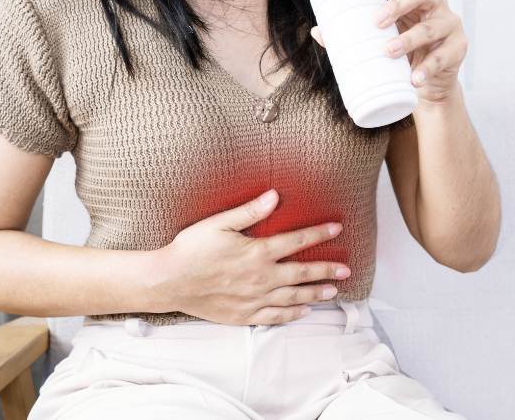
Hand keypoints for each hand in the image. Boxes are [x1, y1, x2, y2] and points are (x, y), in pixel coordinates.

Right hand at [147, 189, 349, 324]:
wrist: (168, 281)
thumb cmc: (191, 249)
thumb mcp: (219, 223)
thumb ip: (250, 212)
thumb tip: (275, 196)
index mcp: (257, 252)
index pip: (297, 241)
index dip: (319, 233)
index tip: (337, 229)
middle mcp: (261, 278)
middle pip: (302, 273)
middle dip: (326, 270)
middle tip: (345, 270)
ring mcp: (253, 299)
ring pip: (293, 297)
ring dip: (315, 294)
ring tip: (333, 292)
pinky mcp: (243, 315)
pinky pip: (274, 317)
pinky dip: (291, 315)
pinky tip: (303, 312)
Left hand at [310, 0, 466, 103]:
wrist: (430, 86)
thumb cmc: (403, 56)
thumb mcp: (381, 41)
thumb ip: (355, 35)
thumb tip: (318, 31)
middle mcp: (434, 5)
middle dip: (397, 4)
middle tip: (375, 21)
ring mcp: (450, 25)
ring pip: (430, 28)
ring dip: (408, 40)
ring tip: (388, 51)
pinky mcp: (459, 48)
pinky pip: (443, 57)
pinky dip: (427, 69)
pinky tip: (414, 79)